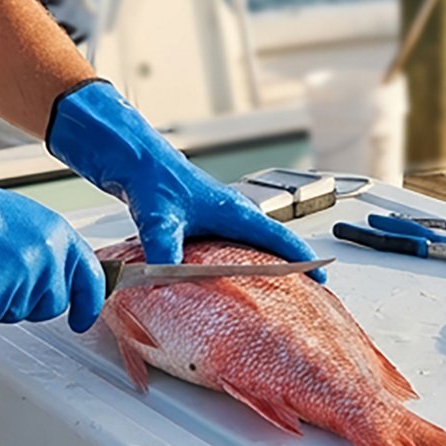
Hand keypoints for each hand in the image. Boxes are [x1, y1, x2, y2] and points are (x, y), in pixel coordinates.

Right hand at [0, 117, 104, 329]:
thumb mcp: (30, 223)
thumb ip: (50, 252)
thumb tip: (58, 279)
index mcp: (61, 238)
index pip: (90, 280)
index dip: (87, 306)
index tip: (81, 320)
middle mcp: (49, 260)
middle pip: (51, 306)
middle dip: (27, 301)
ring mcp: (24, 280)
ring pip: (16, 313)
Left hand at [46, 79, 326, 278]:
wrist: (124, 151)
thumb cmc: (150, 172)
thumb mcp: (159, 217)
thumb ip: (165, 253)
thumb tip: (166, 283)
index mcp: (233, 212)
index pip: (279, 240)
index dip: (301, 261)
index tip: (321, 279)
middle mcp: (228, 215)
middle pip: (267, 246)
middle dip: (284, 269)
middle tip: (296, 294)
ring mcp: (211, 219)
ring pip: (243, 249)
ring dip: (251, 269)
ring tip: (259, 294)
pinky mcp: (192, 223)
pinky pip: (218, 250)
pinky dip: (222, 267)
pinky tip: (210, 281)